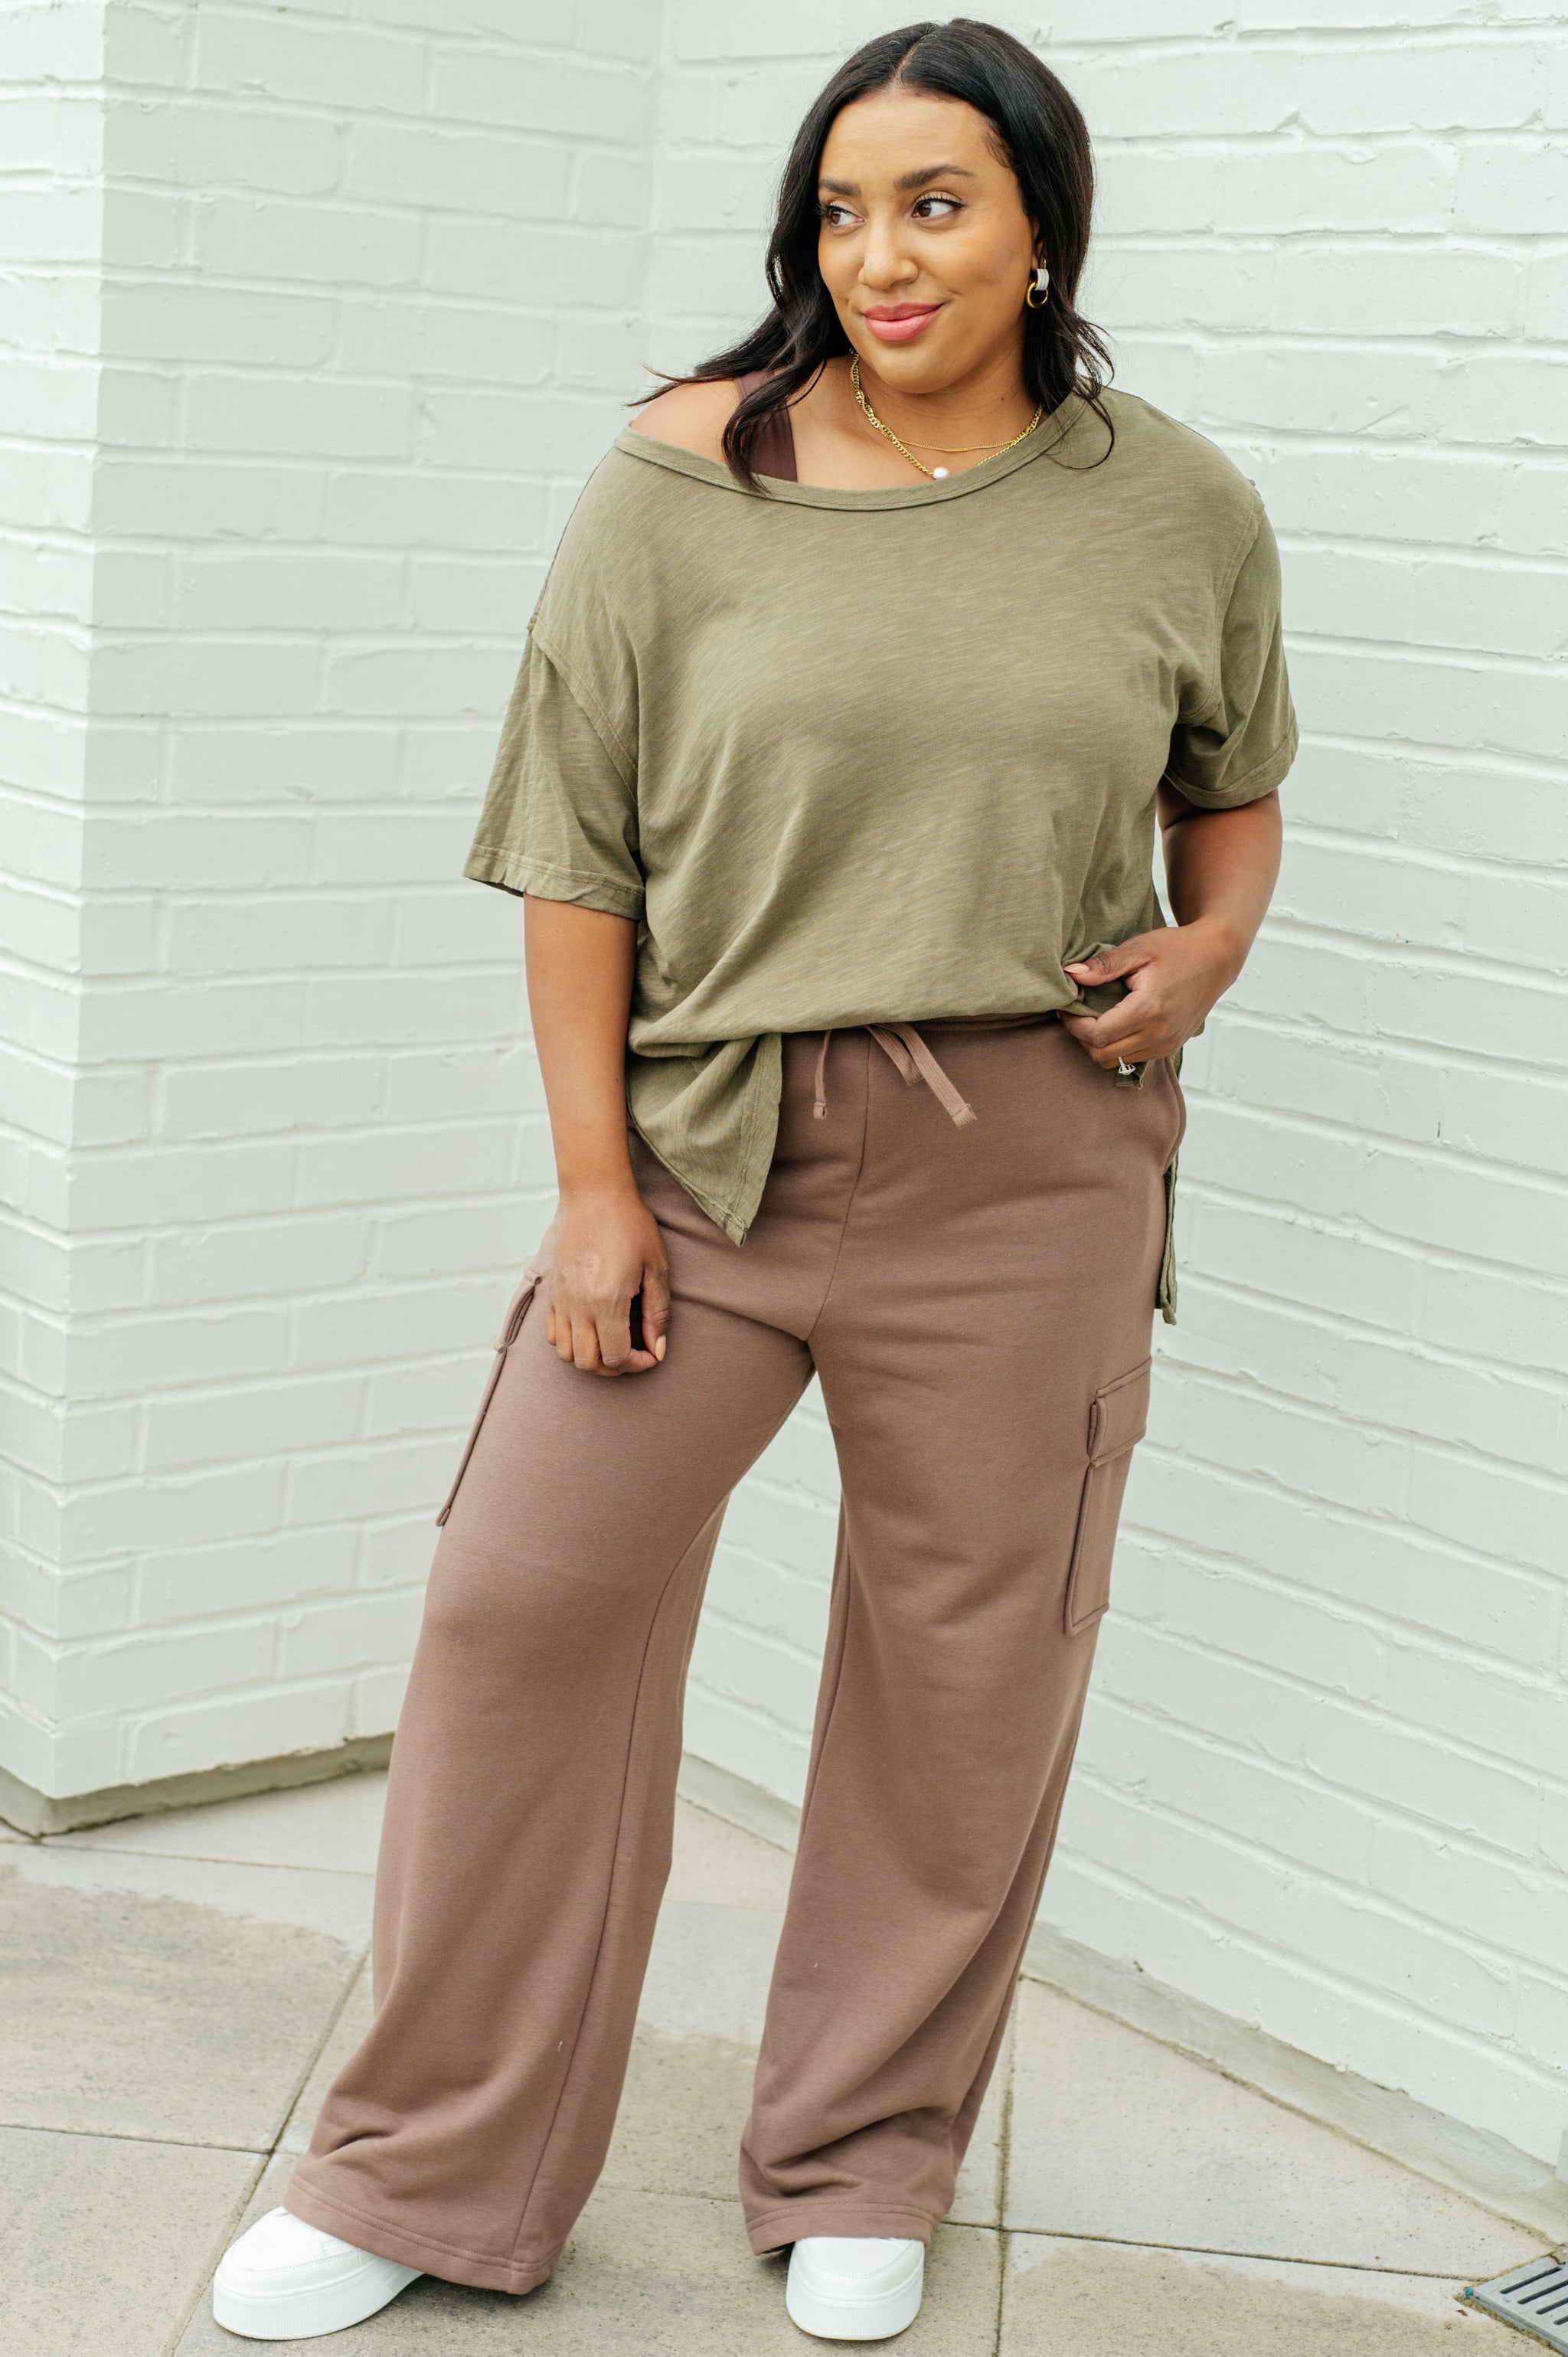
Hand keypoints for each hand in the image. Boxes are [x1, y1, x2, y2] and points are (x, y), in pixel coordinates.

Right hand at [543, 1183, 669, 1376]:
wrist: (595, 1195)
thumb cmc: (630, 1226)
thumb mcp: (656, 1268)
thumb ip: (657, 1313)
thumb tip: (657, 1348)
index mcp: (607, 1301)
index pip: (616, 1357)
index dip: (638, 1364)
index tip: (651, 1354)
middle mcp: (578, 1306)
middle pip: (588, 1363)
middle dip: (614, 1368)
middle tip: (633, 1355)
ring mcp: (561, 1299)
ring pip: (566, 1353)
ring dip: (590, 1358)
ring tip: (611, 1345)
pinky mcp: (552, 1291)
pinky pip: (552, 1334)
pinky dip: (569, 1343)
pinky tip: (590, 1330)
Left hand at [1060, 917, 1246, 1071]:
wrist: (1217, 958)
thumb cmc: (1178, 948)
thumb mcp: (1139, 949)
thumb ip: (1105, 966)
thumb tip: (1072, 975)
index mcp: (1148, 1009)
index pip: (1097, 1035)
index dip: (1074, 1025)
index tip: (1066, 1009)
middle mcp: (1159, 1034)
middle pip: (1102, 1055)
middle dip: (1082, 1038)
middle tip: (1076, 1015)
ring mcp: (1167, 1043)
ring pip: (1117, 1062)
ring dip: (1099, 1045)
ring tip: (1095, 1019)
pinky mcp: (1171, 1046)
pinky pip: (1134, 1058)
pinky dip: (1118, 1048)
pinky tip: (1116, 1024)